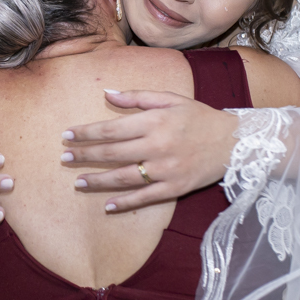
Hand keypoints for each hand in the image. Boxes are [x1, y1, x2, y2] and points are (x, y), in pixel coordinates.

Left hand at [61, 89, 238, 212]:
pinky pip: (145, 198)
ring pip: (124, 178)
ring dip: (98, 181)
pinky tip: (107, 206)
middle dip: (85, 156)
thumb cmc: (199, 117)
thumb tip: (106, 93)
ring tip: (78, 182)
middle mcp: (158, 146)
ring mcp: (166, 170)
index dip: (86, 133)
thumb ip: (137, 97)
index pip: (111, 128)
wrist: (234, 143)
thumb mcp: (170, 99)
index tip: (67, 135)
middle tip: (64, 158)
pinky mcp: (175, 188)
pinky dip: (125, 203)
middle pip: (112, 153)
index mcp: (155, 122)